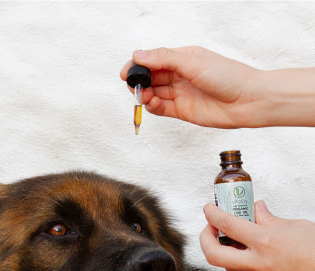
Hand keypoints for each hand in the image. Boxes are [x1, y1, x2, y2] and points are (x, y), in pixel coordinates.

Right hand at [121, 47, 314, 128]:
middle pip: (151, 77)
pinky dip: (153, 107)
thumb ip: (164, 58)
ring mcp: (181, 94)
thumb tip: (139, 55)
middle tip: (134, 86)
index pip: (153, 60)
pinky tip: (152, 104)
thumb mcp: (192, 61)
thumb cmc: (228, 77)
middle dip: (139, 81)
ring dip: (145, 95)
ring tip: (145, 96)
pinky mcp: (183, 111)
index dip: (139, 65)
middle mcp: (180, 76)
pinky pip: (161, 109)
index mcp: (183, 58)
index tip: (127, 72)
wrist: (247, 101)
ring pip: (154, 93)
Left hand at [200, 200, 314, 270]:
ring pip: (227, 268)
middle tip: (210, 227)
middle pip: (214, 255)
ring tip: (228, 238)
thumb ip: (271, 219)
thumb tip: (257, 210)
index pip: (228, 225)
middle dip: (205, 239)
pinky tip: (247, 252)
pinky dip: (239, 262)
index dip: (212, 214)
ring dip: (221, 252)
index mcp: (266, 242)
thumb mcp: (297, 226)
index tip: (208, 208)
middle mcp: (260, 263)